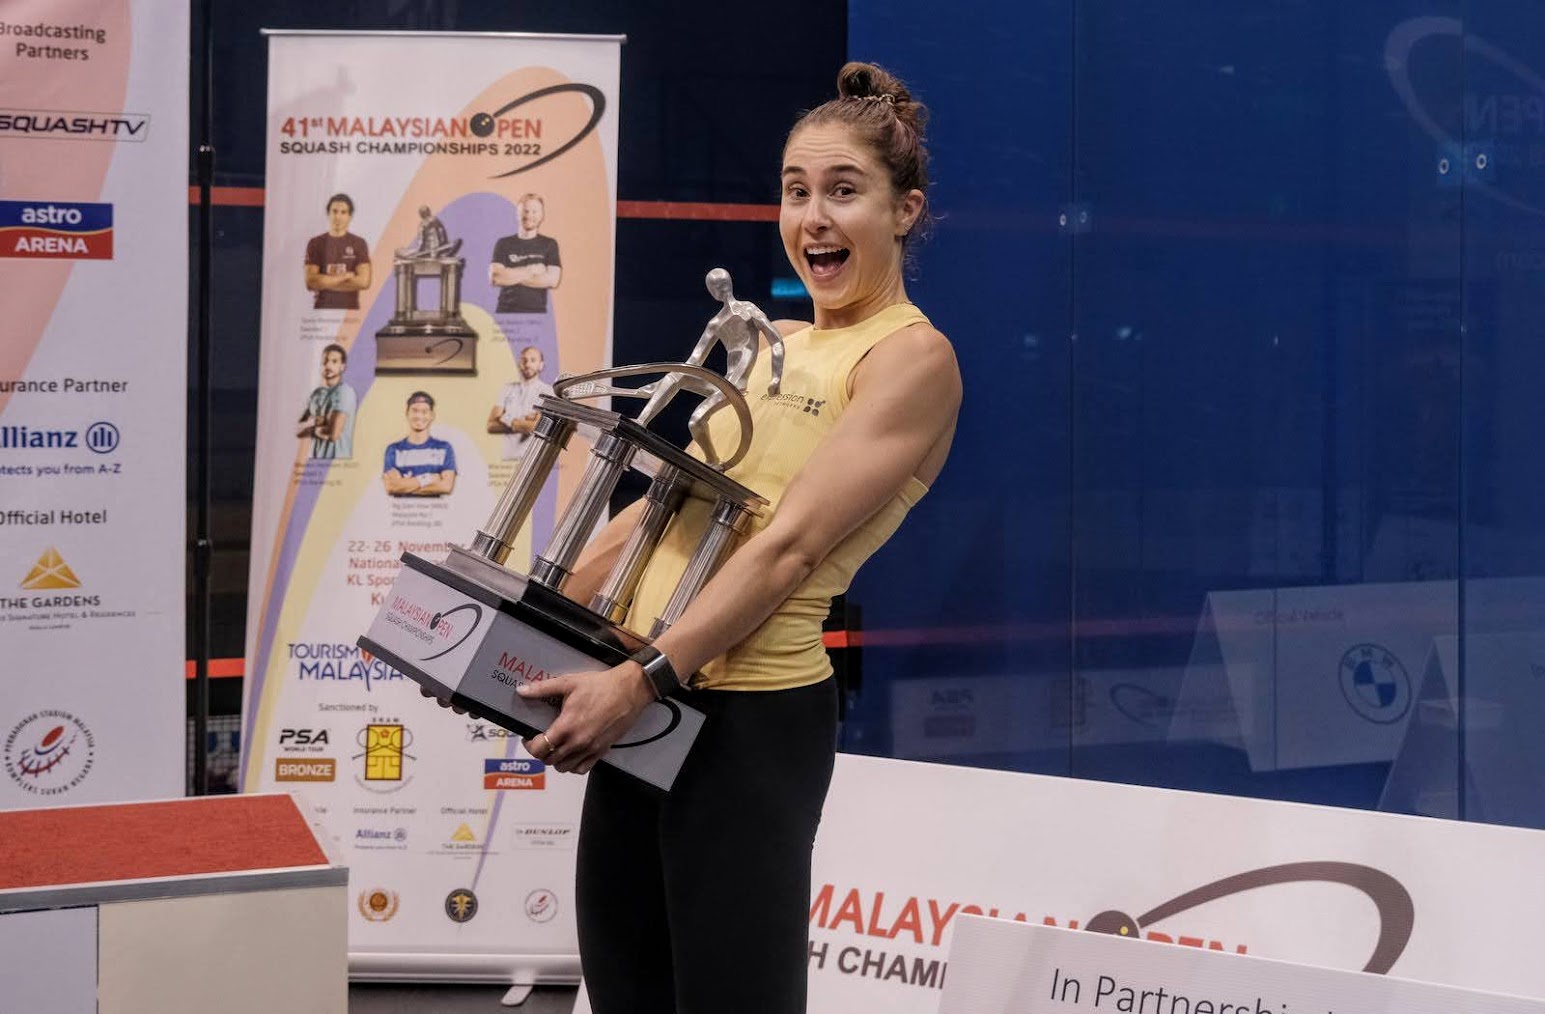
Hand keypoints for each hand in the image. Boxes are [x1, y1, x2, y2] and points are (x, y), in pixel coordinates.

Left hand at [516, 663, 653, 774]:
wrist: (630, 690)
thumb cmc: (600, 685)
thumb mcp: (569, 683)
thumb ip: (543, 688)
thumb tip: (521, 691)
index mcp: (566, 726)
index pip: (539, 749)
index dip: (530, 745)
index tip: (530, 737)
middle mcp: (577, 742)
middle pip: (549, 761)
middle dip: (541, 752)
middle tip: (542, 740)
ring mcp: (590, 749)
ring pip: (564, 768)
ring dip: (556, 760)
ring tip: (557, 747)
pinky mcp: (602, 751)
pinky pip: (582, 769)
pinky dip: (573, 766)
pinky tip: (572, 753)